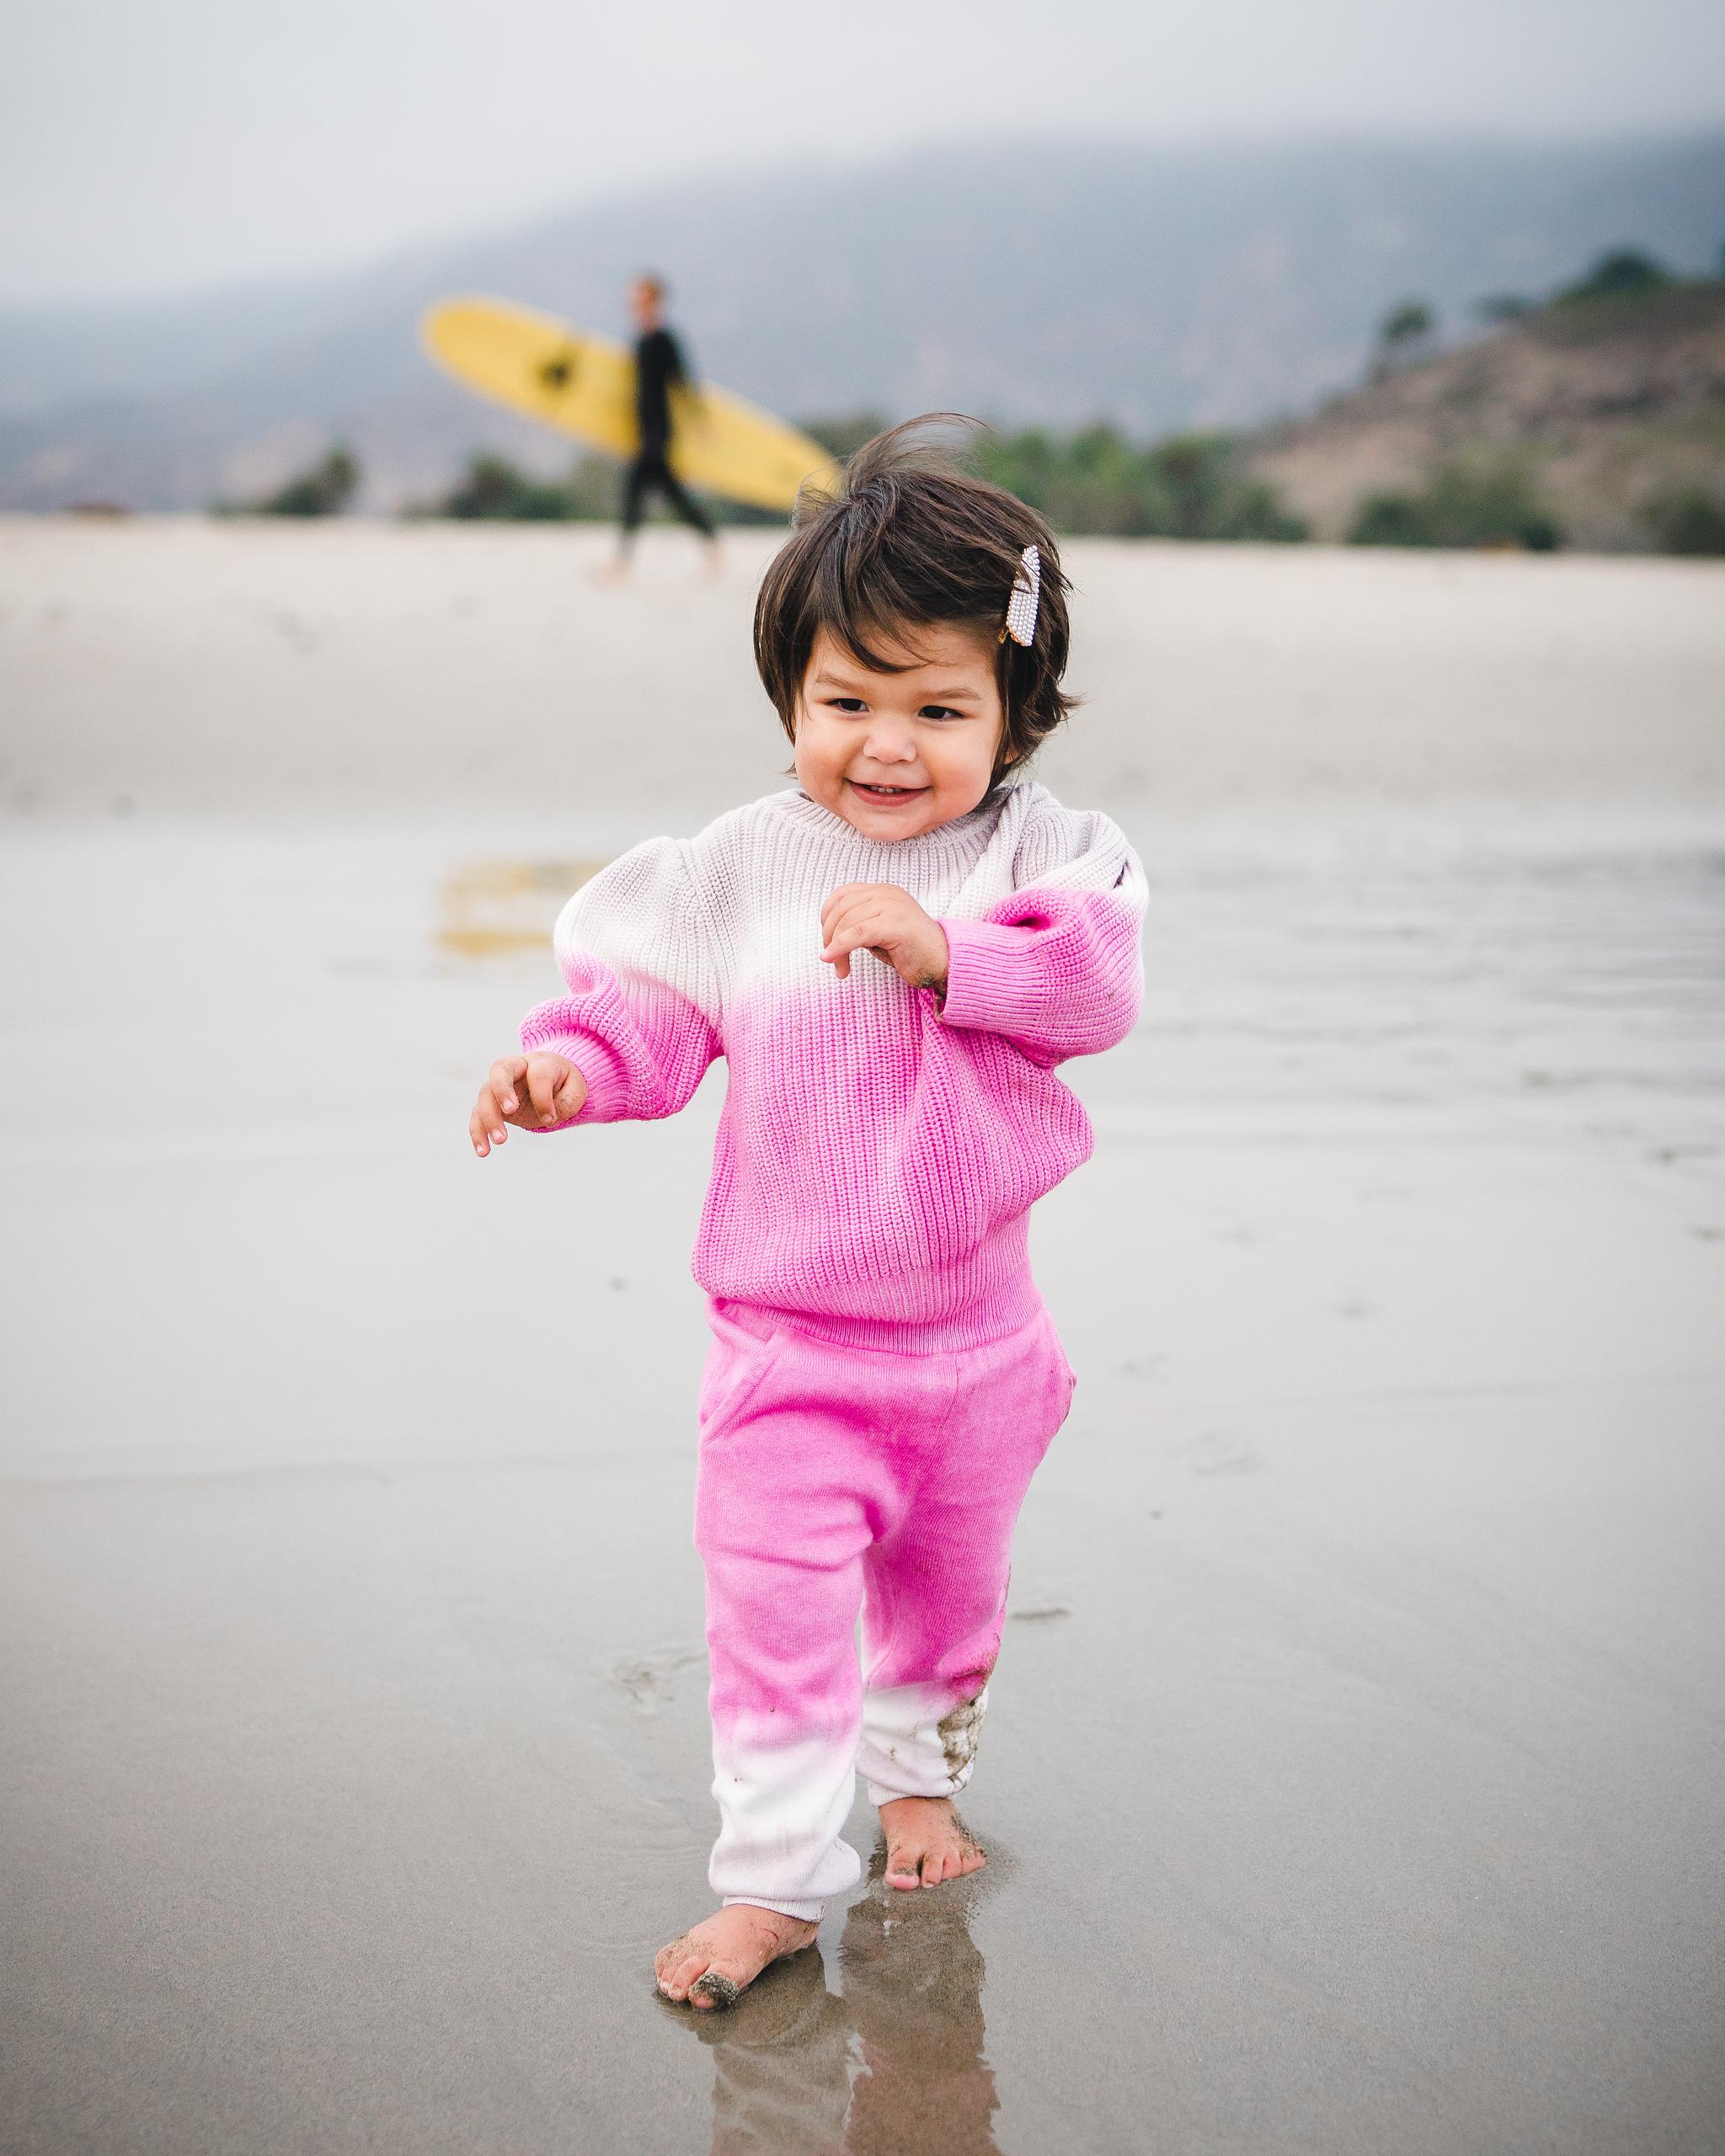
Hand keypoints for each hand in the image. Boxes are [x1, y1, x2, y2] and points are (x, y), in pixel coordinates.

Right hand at [469, 1053, 586, 1156]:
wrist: (552, 1081)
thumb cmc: (564, 1085)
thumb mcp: (576, 1091)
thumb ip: (566, 1101)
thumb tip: (546, 1118)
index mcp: (540, 1063)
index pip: (538, 1074)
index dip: (543, 1098)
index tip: (550, 1120)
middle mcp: (516, 1069)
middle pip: (500, 1069)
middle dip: (502, 1089)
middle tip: (511, 1111)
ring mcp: (500, 1085)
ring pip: (485, 1094)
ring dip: (489, 1118)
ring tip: (501, 1140)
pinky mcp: (492, 1103)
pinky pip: (477, 1114)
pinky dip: (477, 1132)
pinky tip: (483, 1151)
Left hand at [819, 883, 948, 992]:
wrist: (944, 962)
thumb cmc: (910, 951)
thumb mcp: (879, 931)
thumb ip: (858, 924)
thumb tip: (830, 933)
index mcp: (883, 891)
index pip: (842, 894)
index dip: (827, 916)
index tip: (827, 940)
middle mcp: (887, 893)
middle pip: (842, 908)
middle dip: (829, 936)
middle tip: (831, 960)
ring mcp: (893, 906)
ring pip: (847, 922)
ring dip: (835, 948)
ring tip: (840, 968)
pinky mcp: (895, 925)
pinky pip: (857, 933)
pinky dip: (839, 947)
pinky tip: (832, 960)